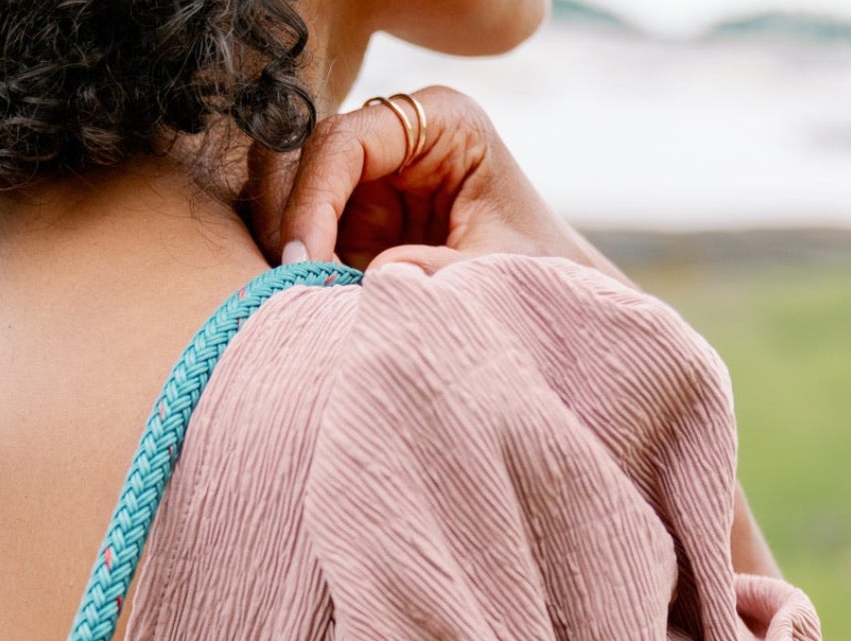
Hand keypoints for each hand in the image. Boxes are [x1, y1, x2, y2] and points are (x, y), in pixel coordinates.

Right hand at [255, 86, 626, 281]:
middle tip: (296, 289)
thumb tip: (381, 277)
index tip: (306, 261)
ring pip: (301, 204)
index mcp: (441, 123)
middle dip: (297, 229)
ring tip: (310, 304)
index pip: (346, 142)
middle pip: (310, 165)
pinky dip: (308, 274)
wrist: (554, 300)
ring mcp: (375, 182)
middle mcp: (399, 141)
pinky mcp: (361, 225)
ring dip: (298, 254)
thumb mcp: (497, 270)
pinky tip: (318, 307)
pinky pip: (312, 242)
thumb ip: (440, 272)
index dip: (313, 199)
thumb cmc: (539, 272)